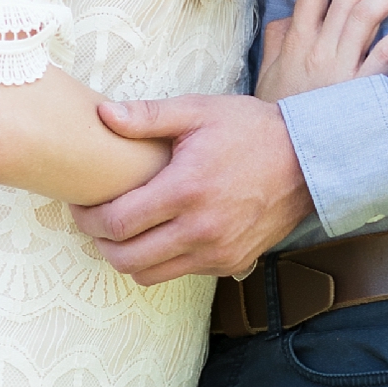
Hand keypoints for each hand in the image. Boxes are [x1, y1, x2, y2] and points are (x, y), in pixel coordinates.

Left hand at [71, 93, 308, 283]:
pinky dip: (160, 260)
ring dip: (126, 257)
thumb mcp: (199, 111)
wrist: (307, 160)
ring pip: (149, 275)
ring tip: (121, 231)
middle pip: (126, 258)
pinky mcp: (230, 263)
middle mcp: (200, 229)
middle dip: (99, 242)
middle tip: (93, 221)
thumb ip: (148, 117)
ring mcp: (217, 252)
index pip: (117, 222)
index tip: (80, 205)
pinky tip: (158, 234)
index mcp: (187, 189)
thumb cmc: (250, 130)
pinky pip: (179, 273)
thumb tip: (102, 116)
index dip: (88, 218)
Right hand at [255, 0, 387, 103]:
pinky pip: (384, 57)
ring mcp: (340, 67)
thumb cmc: (276, 113)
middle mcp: (319, 44)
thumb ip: (276, 39)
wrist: (281, 156)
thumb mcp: (268, 72)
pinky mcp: (359, 91)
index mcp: (296, 35)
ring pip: (369, 15)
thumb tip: (285, 15)